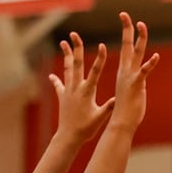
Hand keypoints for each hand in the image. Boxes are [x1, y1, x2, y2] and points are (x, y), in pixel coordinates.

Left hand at [48, 32, 112, 146]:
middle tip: (75, 36)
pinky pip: (59, 85)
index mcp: (87, 92)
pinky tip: (52, 76)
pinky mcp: (62, 97)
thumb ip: (109, 107)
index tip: (102, 46)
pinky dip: (56, 80)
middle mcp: (75, 88)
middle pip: (77, 64)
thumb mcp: (100, 118)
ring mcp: (68, 91)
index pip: (94, 72)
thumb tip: (119, 98)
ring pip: (67, 69)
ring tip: (63, 43)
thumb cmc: (86, 128)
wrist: (68, 136)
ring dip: (67, 55)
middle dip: (76, 49)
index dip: (99, 59)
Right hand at [106, 11, 159, 128]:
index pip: (126, 48)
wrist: (121, 122)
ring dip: (139, 39)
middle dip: (127, 29)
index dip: (127, 33)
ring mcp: (130, 77)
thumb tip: (139, 82)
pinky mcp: (137, 85)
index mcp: (124, 71)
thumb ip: (135, 83)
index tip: (127, 20)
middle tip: (125, 14)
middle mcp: (126, 71)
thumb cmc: (126, 110)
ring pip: (136, 53)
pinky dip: (150, 64)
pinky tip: (156, 56)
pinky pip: (144, 72)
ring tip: (141, 25)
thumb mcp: (131, 92)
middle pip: (127, 45)